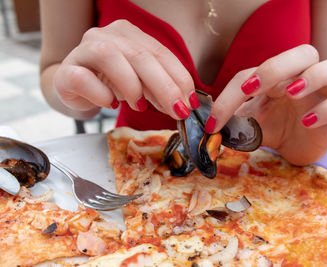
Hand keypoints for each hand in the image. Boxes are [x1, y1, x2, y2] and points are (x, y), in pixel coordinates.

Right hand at [53, 20, 198, 119]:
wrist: (74, 87)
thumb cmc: (111, 83)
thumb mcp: (141, 83)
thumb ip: (160, 88)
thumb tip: (184, 105)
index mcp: (130, 34)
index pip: (160, 53)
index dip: (179, 78)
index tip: (191, 103)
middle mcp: (106, 35)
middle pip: (140, 55)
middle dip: (164, 86)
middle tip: (177, 111)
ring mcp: (83, 49)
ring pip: (109, 56)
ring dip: (131, 85)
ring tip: (138, 106)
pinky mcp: (66, 71)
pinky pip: (83, 78)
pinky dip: (101, 94)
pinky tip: (110, 104)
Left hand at [205, 45, 326, 164]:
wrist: (294, 149)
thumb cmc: (273, 128)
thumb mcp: (249, 121)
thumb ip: (232, 117)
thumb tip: (205, 124)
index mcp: (279, 75)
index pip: (254, 73)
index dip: (231, 94)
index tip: (214, 121)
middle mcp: (306, 76)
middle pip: (304, 52)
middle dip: (277, 66)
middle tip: (253, 88)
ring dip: (314, 76)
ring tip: (291, 93)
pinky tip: (308, 121)